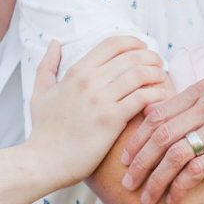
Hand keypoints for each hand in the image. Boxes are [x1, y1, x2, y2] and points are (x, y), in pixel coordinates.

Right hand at [27, 38, 168, 184]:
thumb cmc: (43, 130)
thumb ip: (47, 65)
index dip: (134, 42)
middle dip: (151, 57)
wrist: (43, 161)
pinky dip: (156, 95)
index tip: (144, 49)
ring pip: (141, 74)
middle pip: (132, 56)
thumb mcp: (40, 92)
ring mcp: (101, 100)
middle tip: (159, 65)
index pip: (113, 44)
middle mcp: (90, 80)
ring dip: (157, 74)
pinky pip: (143, 98)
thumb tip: (54, 43)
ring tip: (162, 80)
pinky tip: (160, 99)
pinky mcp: (112, 120)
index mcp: (77, 71)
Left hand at [121, 79, 203, 203]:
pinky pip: (197, 170)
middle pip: (160, 135)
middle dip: (139, 162)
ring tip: (146, 197)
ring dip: (155, 180)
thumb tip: (152, 114)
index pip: (156, 114)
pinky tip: (174, 198)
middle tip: (127, 183)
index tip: (124, 159)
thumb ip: (193, 104)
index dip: (136, 139)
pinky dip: (180, 186)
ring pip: (174, 154)